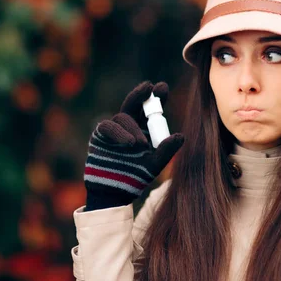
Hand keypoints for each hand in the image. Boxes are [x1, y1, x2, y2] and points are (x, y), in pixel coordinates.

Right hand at [83, 81, 184, 210]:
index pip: (151, 108)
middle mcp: (129, 125)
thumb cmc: (136, 177)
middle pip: (134, 102)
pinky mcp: (100, 135)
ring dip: (132, 126)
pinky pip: (108, 126)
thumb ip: (166, 150)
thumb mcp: (155, 164)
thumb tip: (181, 135)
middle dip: (141, 94)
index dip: (157, 96)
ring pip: (123, 116)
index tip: (163, 88)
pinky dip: (119, 132)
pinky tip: (129, 143)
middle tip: (149, 87)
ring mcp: (114, 129)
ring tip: (140, 145)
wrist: (114, 193)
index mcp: (144, 128)